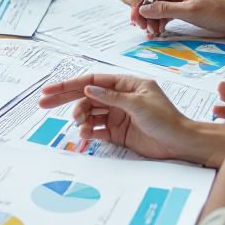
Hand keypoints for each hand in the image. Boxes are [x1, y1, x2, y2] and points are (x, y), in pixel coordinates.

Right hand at [39, 73, 221, 164]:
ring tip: (78, 124)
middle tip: (43, 102)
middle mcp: (119, 97)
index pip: (92, 80)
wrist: (181, 143)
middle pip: (85, 94)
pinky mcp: (117, 132)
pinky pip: (96, 129)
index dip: (69, 84)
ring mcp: (117, 114)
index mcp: (125, 84)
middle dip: (64, 98)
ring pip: (89, 112)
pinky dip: (87, 131)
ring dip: (79, 117)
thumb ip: (111, 97)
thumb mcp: (139, 104)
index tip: (50, 89)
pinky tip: (84, 134)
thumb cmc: (166, 119)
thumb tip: (88, 88)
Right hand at [130, 0, 224, 35]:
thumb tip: (144, 9)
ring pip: (160, 7)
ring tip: (151, 33)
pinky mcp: (187, 7)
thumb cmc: (218, 12)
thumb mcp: (189, 11)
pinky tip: (158, 30)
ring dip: (153, 19)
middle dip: (145, 14)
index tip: (136, 19)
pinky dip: (162, 21)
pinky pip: (169, 12)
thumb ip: (165, 9)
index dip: (141, 5)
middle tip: (142, 28)